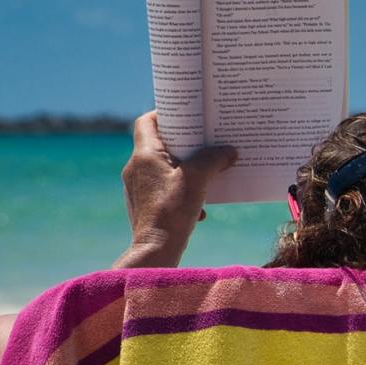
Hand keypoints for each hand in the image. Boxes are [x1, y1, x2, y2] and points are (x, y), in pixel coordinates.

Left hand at [114, 112, 236, 267]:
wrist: (156, 250)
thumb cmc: (173, 212)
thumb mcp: (198, 180)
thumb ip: (213, 159)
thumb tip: (229, 151)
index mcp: (144, 155)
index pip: (147, 121)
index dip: (166, 114)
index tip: (187, 116)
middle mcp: (135, 168)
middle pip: (159, 144)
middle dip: (185, 144)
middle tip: (205, 143)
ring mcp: (138, 188)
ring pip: (163, 168)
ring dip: (186, 170)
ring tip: (206, 175)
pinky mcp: (145, 205)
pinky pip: (164, 188)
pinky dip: (181, 191)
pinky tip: (198, 205)